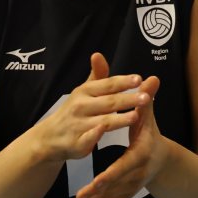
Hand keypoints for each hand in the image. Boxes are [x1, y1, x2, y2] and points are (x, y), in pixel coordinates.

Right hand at [33, 52, 149, 163]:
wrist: (51, 136)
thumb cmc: (73, 111)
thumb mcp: (83, 91)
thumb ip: (97, 76)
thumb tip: (98, 54)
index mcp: (85, 92)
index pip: (108, 85)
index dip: (124, 82)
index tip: (139, 79)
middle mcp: (81, 106)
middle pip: (109, 102)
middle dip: (128, 100)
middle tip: (146, 98)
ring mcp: (79, 125)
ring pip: (103, 120)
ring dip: (119, 118)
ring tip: (136, 116)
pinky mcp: (78, 142)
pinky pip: (88, 138)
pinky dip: (95, 134)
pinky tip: (104, 131)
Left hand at [71, 74, 166, 197]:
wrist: (162, 159)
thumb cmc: (149, 133)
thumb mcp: (147, 116)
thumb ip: (145, 99)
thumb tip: (152, 78)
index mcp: (142, 154)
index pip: (125, 166)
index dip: (111, 174)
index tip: (96, 181)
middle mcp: (139, 173)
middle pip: (117, 185)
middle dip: (98, 192)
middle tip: (79, 197)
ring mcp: (134, 185)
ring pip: (113, 197)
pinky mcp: (128, 192)